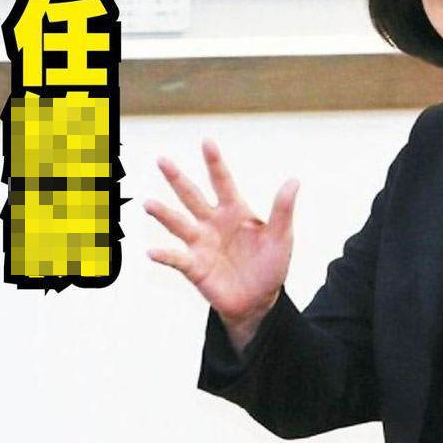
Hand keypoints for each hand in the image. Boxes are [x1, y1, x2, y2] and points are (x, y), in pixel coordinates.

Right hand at [145, 139, 299, 331]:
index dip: (214, 163)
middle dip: (177, 179)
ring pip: (178, 224)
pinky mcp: (194, 267)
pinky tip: (152, 252)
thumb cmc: (270, 265)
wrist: (259, 301)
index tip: (207, 141)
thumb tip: (294, 180)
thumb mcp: (281, 237)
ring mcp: (200, 244)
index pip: (222, 181)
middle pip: (192, 196)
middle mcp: (212, 223)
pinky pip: (176, 258)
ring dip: (163, 214)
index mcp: (234, 210)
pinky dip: (164, 256)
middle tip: (162, 160)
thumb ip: (282, 210)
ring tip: (148, 204)